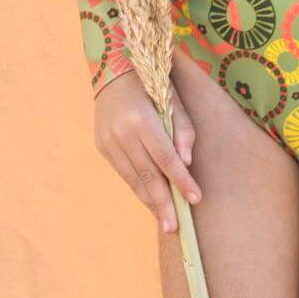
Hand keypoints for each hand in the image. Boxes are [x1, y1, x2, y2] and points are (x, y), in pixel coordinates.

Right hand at [92, 68, 202, 231]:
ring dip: (150, 202)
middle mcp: (121, 132)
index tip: (195, 199)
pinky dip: (139, 188)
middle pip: (147, 174)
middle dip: (163, 203)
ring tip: (165, 222)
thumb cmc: (153, 83)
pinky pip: (124, 173)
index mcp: (141, 118)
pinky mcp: (102, 146)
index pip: (166, 157)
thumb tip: (186, 163)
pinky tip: (151, 201)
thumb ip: (183, 130)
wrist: (112, 69)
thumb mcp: (173, 99)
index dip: (181, 180)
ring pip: (133, 178)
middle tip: (175, 228)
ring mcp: (108, 140)